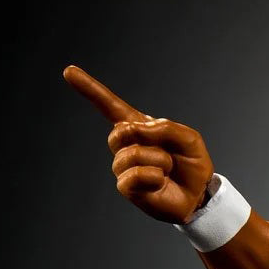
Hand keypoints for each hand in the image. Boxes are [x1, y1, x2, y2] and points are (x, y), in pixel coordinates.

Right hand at [64, 65, 213, 224]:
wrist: (200, 196)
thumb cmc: (192, 165)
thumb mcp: (188, 138)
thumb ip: (165, 127)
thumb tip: (134, 131)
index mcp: (138, 128)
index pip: (110, 106)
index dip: (90, 89)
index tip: (69, 71)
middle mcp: (125, 146)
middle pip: (121, 131)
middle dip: (151, 141)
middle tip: (169, 155)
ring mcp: (123, 167)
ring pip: (132, 155)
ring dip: (159, 161)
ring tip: (168, 170)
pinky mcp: (127, 188)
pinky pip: (134, 176)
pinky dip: (154, 177)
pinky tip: (161, 182)